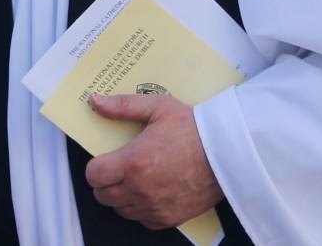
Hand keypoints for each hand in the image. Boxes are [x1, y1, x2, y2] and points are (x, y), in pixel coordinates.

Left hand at [84, 94, 222, 229]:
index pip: (93, 175)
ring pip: (121, 209)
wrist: (228, 151)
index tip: (105, 160)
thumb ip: (122, 105)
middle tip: (119, 169)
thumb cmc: (194, 128)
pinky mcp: (170, 218)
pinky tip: (151, 192)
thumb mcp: (157, 107)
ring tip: (135, 179)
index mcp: (133, 162)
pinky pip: (142, 220)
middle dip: (106, 182)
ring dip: (122, 196)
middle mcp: (140, 188)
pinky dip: (142, 209)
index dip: (96, 167)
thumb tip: (96, 101)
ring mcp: (155, 206)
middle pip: (103, 195)